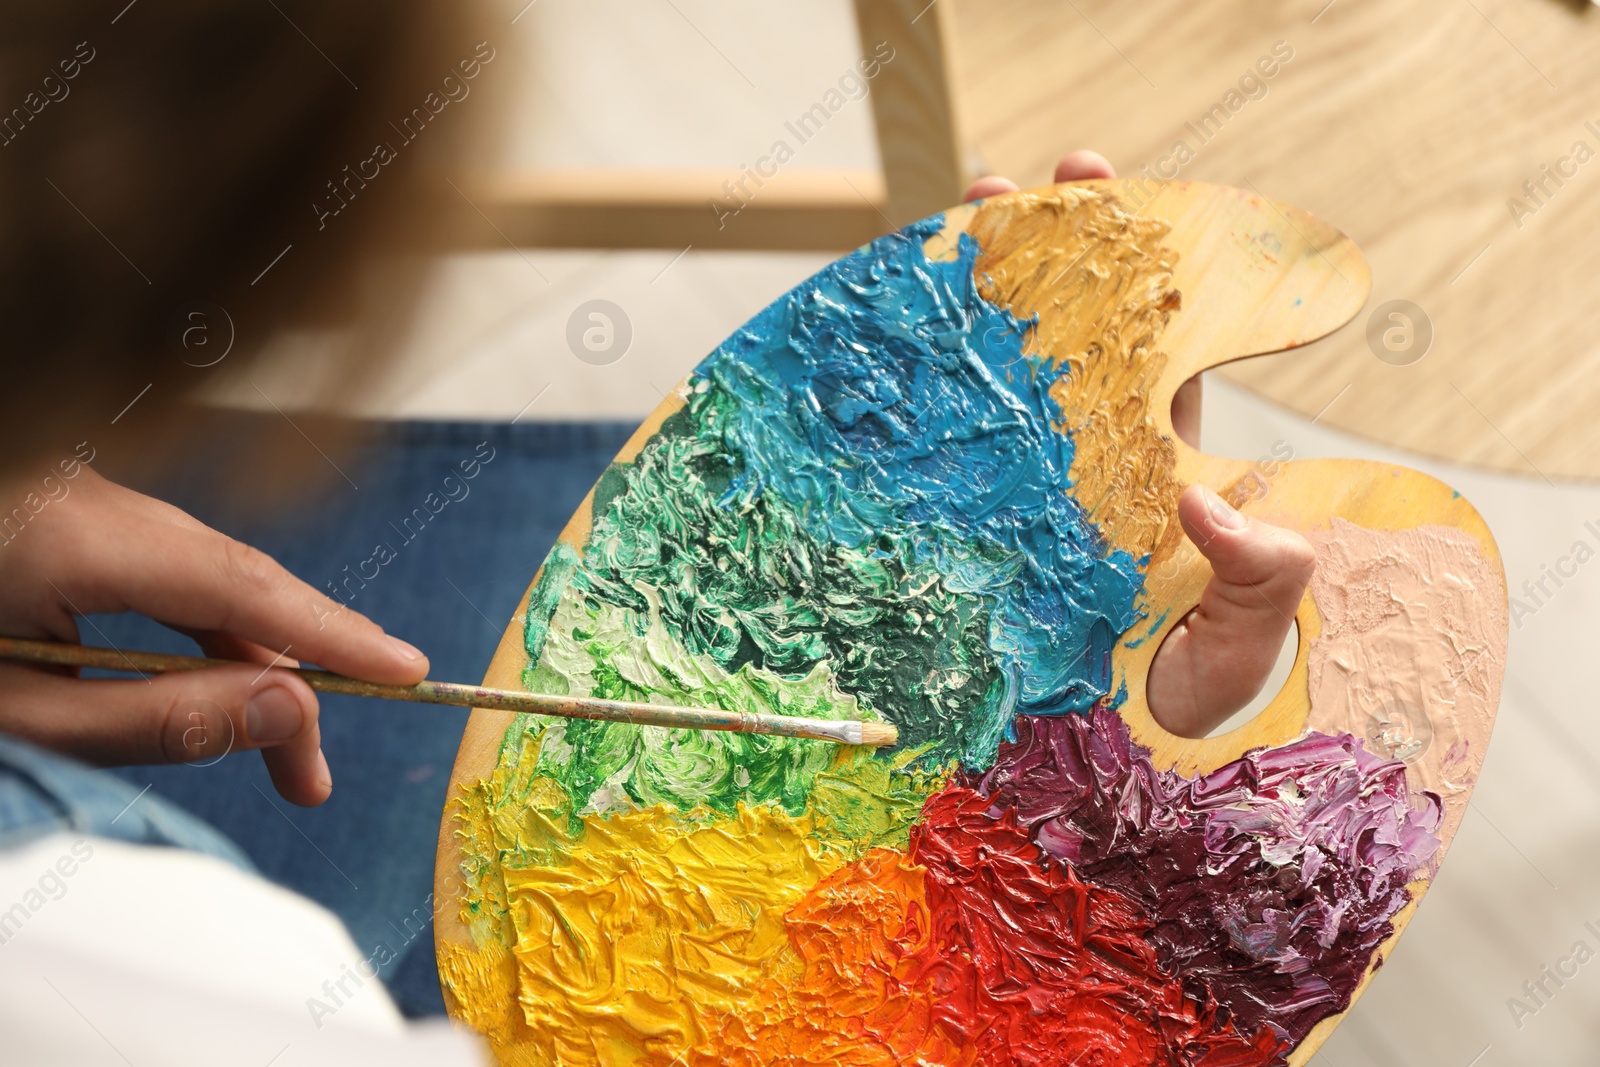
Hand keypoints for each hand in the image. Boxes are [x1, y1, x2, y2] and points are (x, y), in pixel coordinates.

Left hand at [0, 466, 429, 805]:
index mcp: (72, 535)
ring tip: (266, 745)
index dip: (333, 633)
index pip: (241, 586)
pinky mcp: (64, 509)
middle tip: (307, 777)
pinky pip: (158, 566)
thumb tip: (284, 709)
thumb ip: (153, 717)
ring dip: (239, 655)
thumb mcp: (15, 711)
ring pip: (198, 573)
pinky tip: (202, 681)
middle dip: (284, 674)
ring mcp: (77, 494)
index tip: (407, 674)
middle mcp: (91, 496)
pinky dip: (193, 628)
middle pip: (230, 579)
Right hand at [964, 152, 1315, 737]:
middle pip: (1058, 334)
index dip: (1131, 261)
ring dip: (959, 309)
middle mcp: (1085, 458)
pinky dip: (907, 399)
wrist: (1121, 763)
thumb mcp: (1249, 631)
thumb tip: (1209, 501)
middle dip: (1028, 254)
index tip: (1100, 187)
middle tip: (991, 188)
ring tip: (926, 240)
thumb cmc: (1200, 695)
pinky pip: (937, 452)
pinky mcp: (968, 530)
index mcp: (1156, 458)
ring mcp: (1021, 489)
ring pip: (988, 380)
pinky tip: (874, 348)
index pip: (1149, 341)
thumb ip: (1259, 571)